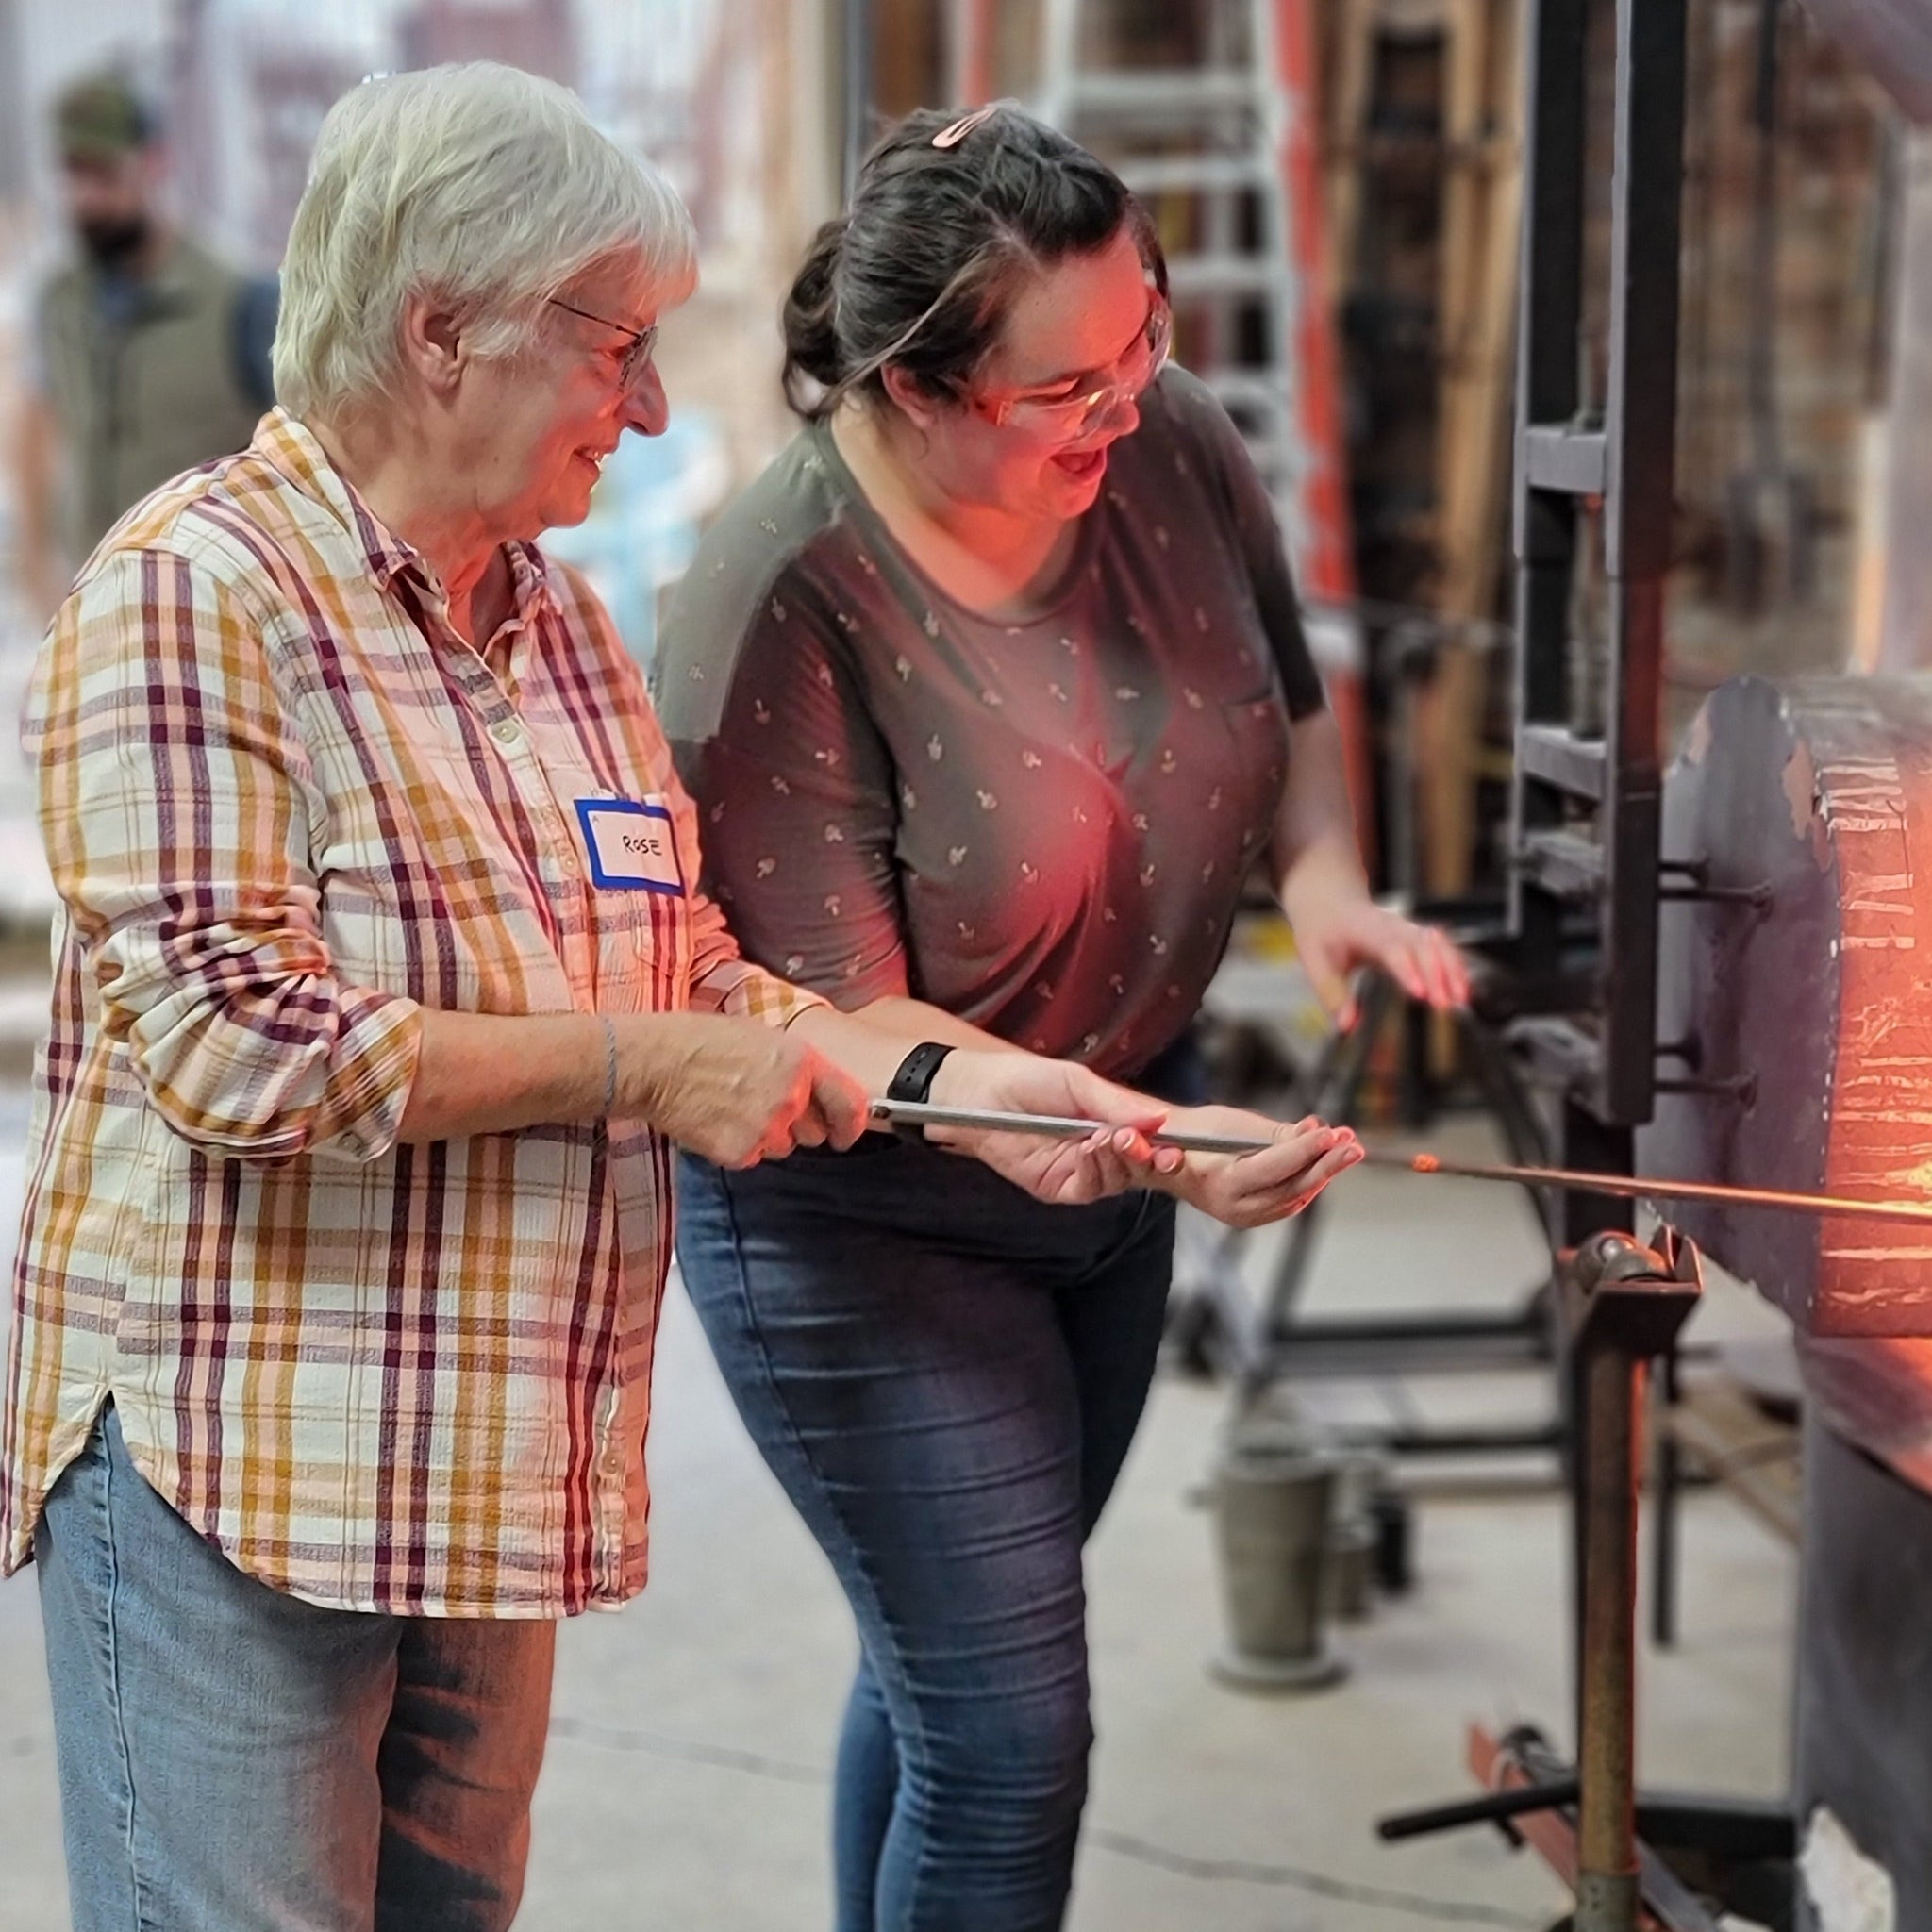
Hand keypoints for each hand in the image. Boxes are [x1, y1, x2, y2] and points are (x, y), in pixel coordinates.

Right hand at [622, 1013, 868, 1166]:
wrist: (655, 1064)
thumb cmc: (700, 1042)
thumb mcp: (761, 1037)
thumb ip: (795, 1066)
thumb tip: (815, 1090)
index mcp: (801, 1061)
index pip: (849, 1102)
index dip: (852, 1124)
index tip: (846, 1134)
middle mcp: (792, 1096)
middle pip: (814, 1133)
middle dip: (795, 1126)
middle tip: (759, 1105)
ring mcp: (768, 1127)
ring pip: (782, 1147)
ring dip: (765, 1136)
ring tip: (731, 1107)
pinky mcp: (742, 1151)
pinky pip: (753, 1158)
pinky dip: (737, 1147)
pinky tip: (716, 1121)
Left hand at [922, 1051, 1184, 1204]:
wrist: (974, 1093)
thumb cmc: (1023, 1080)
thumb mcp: (1075, 1082)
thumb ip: (1116, 1103)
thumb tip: (1162, 1118)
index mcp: (1110, 1121)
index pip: (1148, 1140)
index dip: (1166, 1145)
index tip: (1176, 1144)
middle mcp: (1099, 1149)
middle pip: (1138, 1166)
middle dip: (1147, 1157)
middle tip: (1142, 1142)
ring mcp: (1079, 1171)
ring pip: (1116, 1179)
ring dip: (1119, 1161)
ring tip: (1110, 1138)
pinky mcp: (1056, 1186)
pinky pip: (1087, 1189)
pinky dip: (1094, 1171)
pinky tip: (1090, 1150)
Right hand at [1151, 1105, 1362, 1228]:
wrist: (1166, 1158)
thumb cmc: (1193, 1134)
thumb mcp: (1229, 1124)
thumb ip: (1274, 1133)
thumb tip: (1315, 1131)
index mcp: (1218, 1180)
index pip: (1272, 1166)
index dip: (1304, 1149)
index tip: (1330, 1133)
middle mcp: (1232, 1206)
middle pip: (1290, 1187)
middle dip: (1325, 1164)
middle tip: (1352, 1145)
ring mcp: (1244, 1216)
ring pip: (1295, 1197)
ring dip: (1324, 1172)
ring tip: (1348, 1148)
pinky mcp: (1254, 1216)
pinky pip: (1290, 1201)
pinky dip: (1310, 1181)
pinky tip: (1327, 1161)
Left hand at [1292, 898, 1469, 1028]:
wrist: (1331, 903)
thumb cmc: (1323, 931)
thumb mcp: (1316, 961)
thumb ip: (1332, 993)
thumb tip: (1346, 1026)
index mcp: (1368, 931)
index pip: (1392, 949)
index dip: (1408, 970)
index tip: (1420, 993)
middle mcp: (1394, 927)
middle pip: (1423, 946)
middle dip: (1437, 974)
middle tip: (1445, 1004)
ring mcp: (1409, 930)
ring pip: (1439, 945)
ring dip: (1452, 970)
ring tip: (1461, 999)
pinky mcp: (1418, 937)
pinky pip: (1443, 948)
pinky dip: (1455, 966)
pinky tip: (1463, 989)